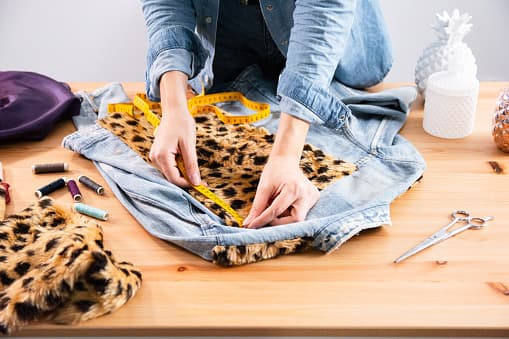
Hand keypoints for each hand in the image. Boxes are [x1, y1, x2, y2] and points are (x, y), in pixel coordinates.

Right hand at [149, 71, 200, 186]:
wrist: (174, 111)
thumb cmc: (182, 124)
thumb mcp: (189, 145)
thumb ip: (192, 165)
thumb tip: (196, 182)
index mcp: (161, 156)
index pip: (174, 178)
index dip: (188, 184)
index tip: (201, 185)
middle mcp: (155, 157)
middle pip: (171, 177)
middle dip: (187, 179)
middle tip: (202, 180)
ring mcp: (155, 156)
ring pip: (171, 172)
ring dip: (183, 173)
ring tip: (195, 169)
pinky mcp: (158, 154)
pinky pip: (169, 166)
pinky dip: (179, 167)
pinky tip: (187, 162)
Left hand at [243, 155, 318, 227]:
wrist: (286, 160)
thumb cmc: (274, 172)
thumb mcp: (263, 188)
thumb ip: (257, 207)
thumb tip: (248, 224)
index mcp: (293, 188)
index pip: (277, 211)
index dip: (263, 220)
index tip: (251, 226)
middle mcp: (306, 194)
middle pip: (294, 220)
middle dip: (279, 222)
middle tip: (266, 217)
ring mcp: (313, 197)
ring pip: (297, 218)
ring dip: (283, 216)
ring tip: (276, 202)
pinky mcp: (314, 198)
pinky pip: (300, 212)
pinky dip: (289, 212)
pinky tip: (286, 201)